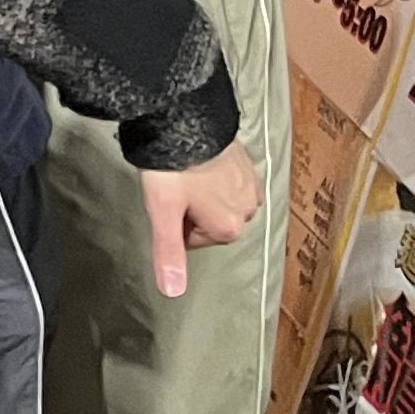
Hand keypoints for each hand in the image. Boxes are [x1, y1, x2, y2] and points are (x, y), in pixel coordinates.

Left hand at [140, 142, 264, 297]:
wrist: (188, 121)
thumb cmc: (174, 168)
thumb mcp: (164, 212)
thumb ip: (169, 252)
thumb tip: (172, 291)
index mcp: (229, 227)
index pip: (193, 239)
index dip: (174, 224)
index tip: (165, 205)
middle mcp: (247, 209)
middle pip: (210, 222)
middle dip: (191, 210)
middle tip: (173, 187)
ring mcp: (250, 185)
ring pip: (221, 201)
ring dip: (204, 193)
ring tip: (184, 175)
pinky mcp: (248, 163)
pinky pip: (231, 181)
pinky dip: (216, 176)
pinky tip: (200, 163)